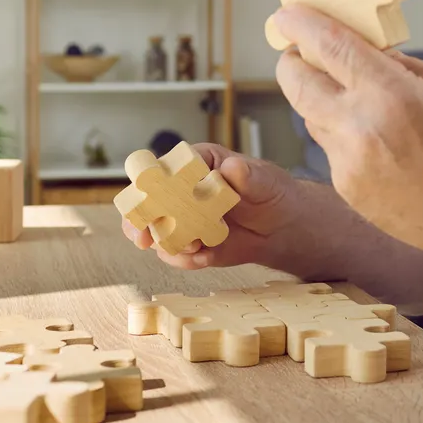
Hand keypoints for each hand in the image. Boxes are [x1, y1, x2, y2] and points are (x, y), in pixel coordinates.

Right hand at [119, 142, 315, 271]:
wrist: (282, 225)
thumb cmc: (272, 191)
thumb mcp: (265, 180)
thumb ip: (247, 176)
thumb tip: (232, 168)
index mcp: (197, 163)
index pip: (166, 167)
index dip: (151, 181)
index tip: (148, 196)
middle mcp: (181, 190)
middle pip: (146, 202)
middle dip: (139, 220)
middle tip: (144, 238)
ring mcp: (182, 219)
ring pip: (155, 232)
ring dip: (166, 243)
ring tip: (192, 248)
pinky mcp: (189, 244)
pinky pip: (176, 255)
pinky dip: (186, 260)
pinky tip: (206, 257)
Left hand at [271, 5, 422, 271]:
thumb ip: (400, 65)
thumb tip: (363, 50)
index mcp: (390, 94)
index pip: (328, 46)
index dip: (301, 24)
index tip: (288, 15)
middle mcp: (359, 128)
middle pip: (296, 82)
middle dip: (294, 61)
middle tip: (304, 52)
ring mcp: (349, 165)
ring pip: (310, 116)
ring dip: (321, 99)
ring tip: (355, 98)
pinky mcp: (348, 191)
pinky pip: (331, 149)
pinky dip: (343, 135)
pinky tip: (378, 141)